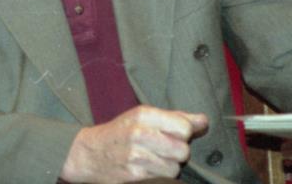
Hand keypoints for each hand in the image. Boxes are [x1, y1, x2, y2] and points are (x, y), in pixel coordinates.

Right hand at [59, 105, 208, 182]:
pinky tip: (146, 170)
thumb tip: (204, 121)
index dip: (183, 133)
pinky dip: (158, 177)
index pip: (184, 127)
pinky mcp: (134, 175)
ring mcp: (136, 156)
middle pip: (183, 150)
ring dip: (167, 167)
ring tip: (152, 160)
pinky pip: (163, 179)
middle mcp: (139, 134)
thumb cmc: (120, 133)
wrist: (88, 154)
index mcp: (143, 115)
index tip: (172, 134)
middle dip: (176, 153)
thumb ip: (175, 118)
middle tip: (161, 150)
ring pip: (175, 168)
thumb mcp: (142, 118)